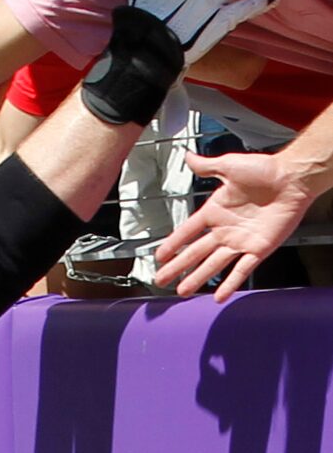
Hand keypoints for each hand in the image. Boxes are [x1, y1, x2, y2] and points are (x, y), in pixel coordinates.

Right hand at [154, 151, 318, 299]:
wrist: (293, 179)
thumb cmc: (265, 170)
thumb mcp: (229, 166)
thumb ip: (207, 166)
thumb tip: (187, 157)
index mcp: (214, 210)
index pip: (187, 231)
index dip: (172, 243)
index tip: (159, 256)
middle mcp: (224, 229)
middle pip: (195, 252)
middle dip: (177, 267)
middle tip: (161, 279)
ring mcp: (240, 241)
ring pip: (213, 265)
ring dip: (197, 278)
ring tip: (182, 291)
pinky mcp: (258, 249)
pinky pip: (241, 270)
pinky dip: (230, 284)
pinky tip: (219, 296)